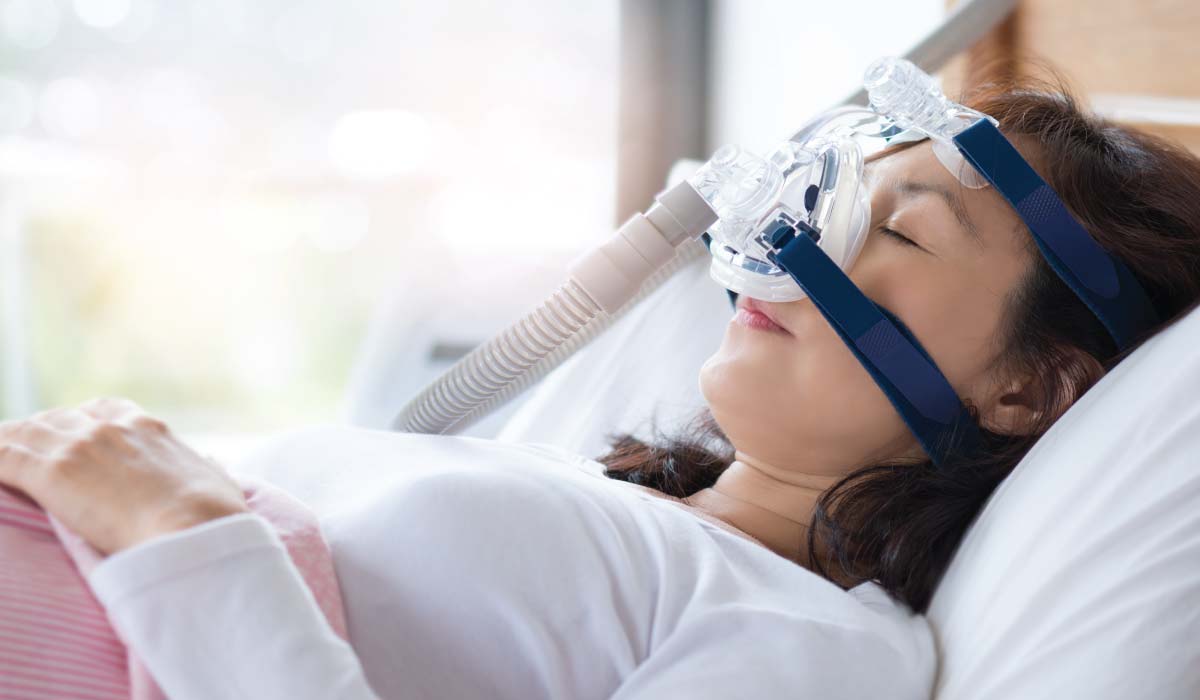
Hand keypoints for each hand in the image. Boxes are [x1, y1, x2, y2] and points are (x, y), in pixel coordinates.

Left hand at [0, 397, 247, 554]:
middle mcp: (110, 428)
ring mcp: (79, 447)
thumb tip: (212, 466)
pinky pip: (3, 457)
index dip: (80, 421)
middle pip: (56, 418)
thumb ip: (207, 469)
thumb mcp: (217, 482)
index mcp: (148, 428)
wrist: (194, 529)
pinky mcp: (53, 473)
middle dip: (38, 434)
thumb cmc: (213, 516)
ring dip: (7, 446)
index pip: (103, 409)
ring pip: (23, 434)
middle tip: (22, 454)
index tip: (71, 436)